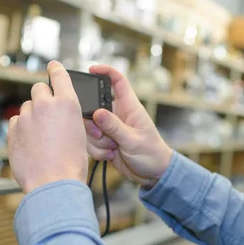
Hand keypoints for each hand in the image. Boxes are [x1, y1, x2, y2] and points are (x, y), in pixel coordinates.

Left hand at [8, 61, 87, 193]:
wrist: (53, 182)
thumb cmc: (71, 163)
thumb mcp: (80, 133)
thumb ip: (67, 116)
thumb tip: (58, 113)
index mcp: (67, 103)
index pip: (59, 75)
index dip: (55, 69)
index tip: (52, 66)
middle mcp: (45, 105)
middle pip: (38, 88)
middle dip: (43, 98)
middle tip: (47, 114)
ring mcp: (27, 117)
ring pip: (27, 107)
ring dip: (32, 116)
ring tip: (41, 136)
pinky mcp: (13, 129)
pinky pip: (17, 122)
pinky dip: (22, 129)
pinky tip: (31, 143)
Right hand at [85, 65, 172, 188]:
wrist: (153, 176)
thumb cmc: (152, 154)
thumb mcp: (133, 141)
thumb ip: (114, 127)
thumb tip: (96, 113)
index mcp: (129, 107)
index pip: (118, 81)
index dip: (106, 71)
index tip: (91, 68)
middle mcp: (118, 115)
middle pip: (94, 107)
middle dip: (92, 122)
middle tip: (100, 134)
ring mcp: (110, 129)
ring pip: (90, 127)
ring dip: (96, 140)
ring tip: (112, 148)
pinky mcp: (105, 142)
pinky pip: (91, 142)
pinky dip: (96, 151)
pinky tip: (109, 156)